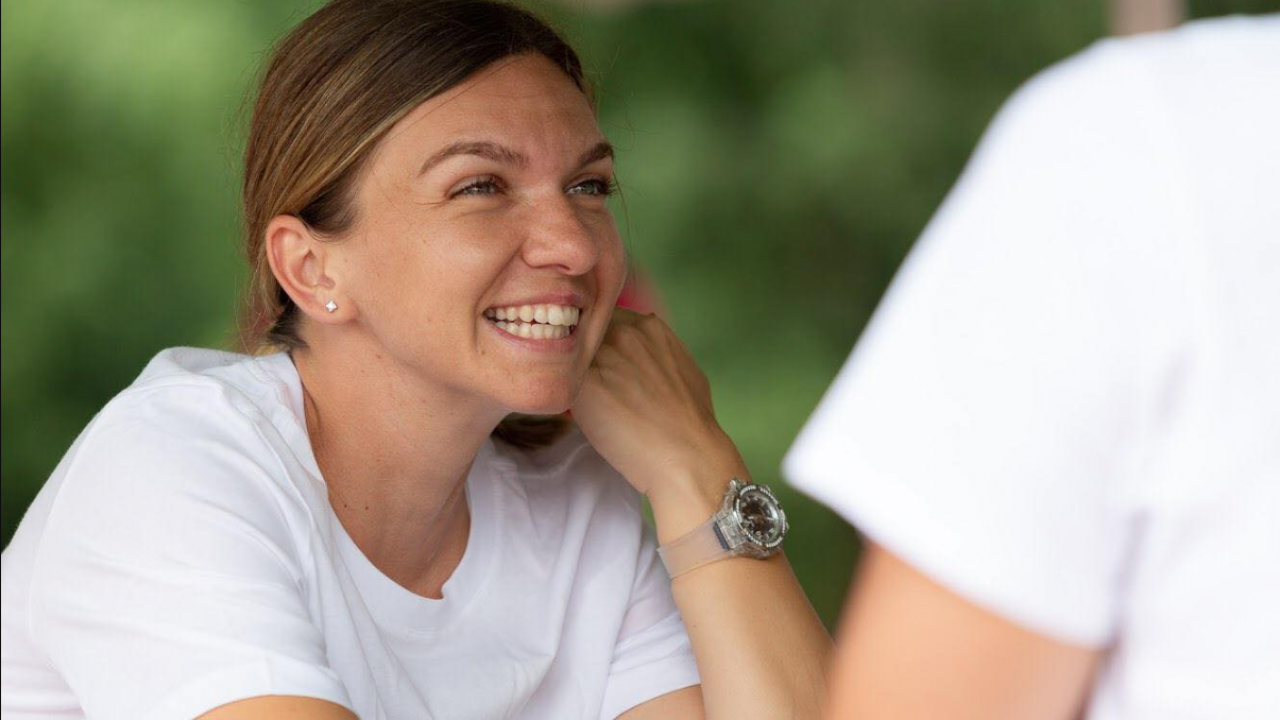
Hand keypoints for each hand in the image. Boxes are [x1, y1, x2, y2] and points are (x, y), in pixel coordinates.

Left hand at [571, 309, 745, 527]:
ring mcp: (603, 354)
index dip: (601, 341)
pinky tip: (577, 412)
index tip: (601, 361)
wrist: (685, 454)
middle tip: (593, 383)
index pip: (608, 318)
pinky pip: (562, 380)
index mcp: (649, 325)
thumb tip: (644, 354)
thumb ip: (657, 350)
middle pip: (587, 333)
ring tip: (588, 400)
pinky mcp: (583, 383)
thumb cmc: (692, 420)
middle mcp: (624, 331)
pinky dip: (564, 393)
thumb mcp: (683, 367)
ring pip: (571, 354)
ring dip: (572, 372)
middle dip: (586, 354)